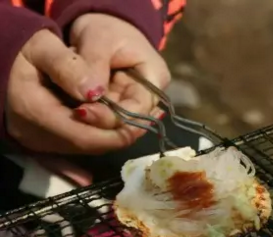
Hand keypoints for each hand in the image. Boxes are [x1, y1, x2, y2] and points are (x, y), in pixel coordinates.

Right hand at [6, 30, 139, 153]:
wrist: (0, 62)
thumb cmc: (22, 50)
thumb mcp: (43, 47)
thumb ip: (68, 66)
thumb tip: (96, 90)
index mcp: (35, 112)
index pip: (85, 136)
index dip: (116, 133)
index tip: (142, 121)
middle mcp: (35, 134)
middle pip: (87, 145)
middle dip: (118, 135)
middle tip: (146, 122)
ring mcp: (37, 141)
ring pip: (83, 148)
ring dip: (110, 137)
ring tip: (137, 123)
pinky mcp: (40, 143)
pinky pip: (71, 154)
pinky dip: (95, 142)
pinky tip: (116, 137)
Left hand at [70, 13, 169, 129]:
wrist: (103, 27)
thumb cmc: (105, 28)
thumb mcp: (98, 39)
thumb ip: (93, 66)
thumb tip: (89, 96)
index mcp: (155, 77)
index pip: (139, 109)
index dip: (112, 117)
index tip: (80, 111)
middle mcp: (150, 97)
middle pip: (129, 122)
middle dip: (100, 122)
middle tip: (72, 113)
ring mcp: (136, 105)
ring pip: (117, 126)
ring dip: (93, 121)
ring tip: (70, 107)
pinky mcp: (120, 109)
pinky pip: (106, 120)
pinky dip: (89, 117)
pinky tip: (73, 109)